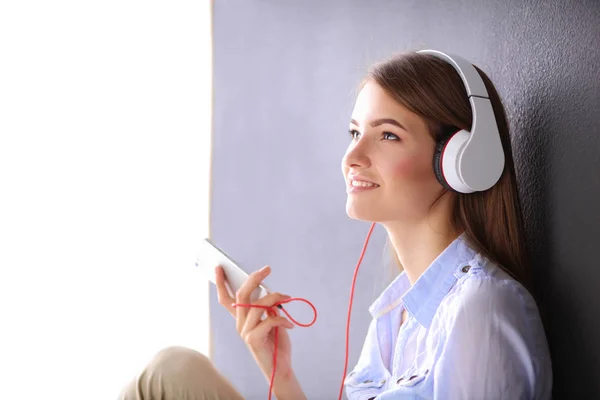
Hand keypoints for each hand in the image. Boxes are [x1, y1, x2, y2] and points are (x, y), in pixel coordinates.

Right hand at [215, 265, 297, 389]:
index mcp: (242, 318)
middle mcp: (240, 324)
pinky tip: (290, 324)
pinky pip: (268, 320)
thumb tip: (268, 292)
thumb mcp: (271, 320)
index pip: (226, 298)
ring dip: (275, 297)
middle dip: (253, 278)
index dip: (221, 282)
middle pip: (242, 295)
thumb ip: (267, 307)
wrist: (281, 367)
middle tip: (267, 269)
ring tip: (287, 297)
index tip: (219, 267)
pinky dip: (282, 319)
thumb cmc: (276, 342)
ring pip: (257, 304)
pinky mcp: (253, 339)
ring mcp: (245, 332)